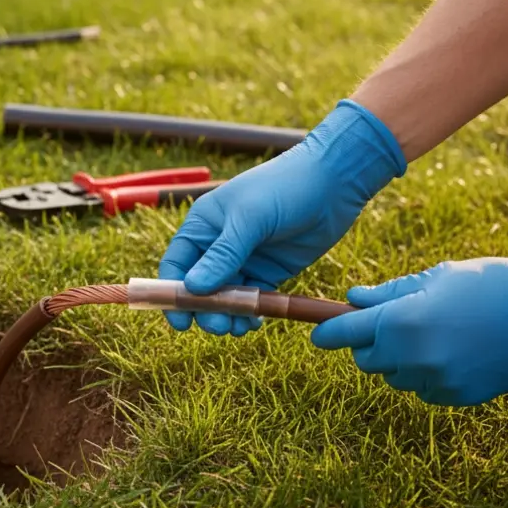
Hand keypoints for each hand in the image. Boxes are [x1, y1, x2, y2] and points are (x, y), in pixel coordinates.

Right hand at [159, 99, 406, 336]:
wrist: (334, 181)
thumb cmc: (284, 187)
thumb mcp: (250, 219)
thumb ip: (222, 255)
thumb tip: (192, 289)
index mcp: (203, 225)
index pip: (176, 265)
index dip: (173, 294)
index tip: (181, 321)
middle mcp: (217, 244)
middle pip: (199, 287)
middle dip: (205, 309)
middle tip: (219, 326)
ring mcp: (244, 259)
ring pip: (225, 297)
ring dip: (227, 315)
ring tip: (238, 327)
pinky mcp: (268, 271)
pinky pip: (251, 298)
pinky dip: (250, 312)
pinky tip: (254, 322)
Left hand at [311, 252, 507, 405]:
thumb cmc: (491, 283)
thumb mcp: (435, 276)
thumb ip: (389, 292)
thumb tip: (353, 297)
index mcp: (401, 322)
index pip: (345, 334)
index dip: (329, 333)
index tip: (319, 335)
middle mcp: (412, 357)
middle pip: (366, 360)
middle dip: (371, 343)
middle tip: (394, 324)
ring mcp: (435, 380)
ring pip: (395, 377)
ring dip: (400, 361)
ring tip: (433, 335)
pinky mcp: (457, 397)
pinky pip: (424, 390)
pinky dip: (427, 375)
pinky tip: (452, 353)